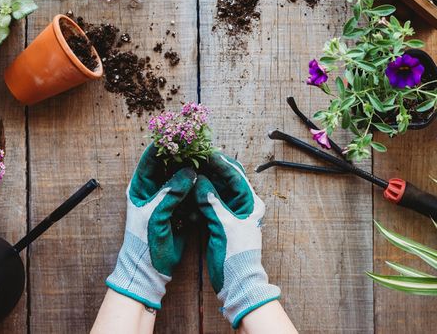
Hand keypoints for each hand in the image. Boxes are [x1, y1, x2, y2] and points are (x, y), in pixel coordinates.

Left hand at [106, 145, 196, 309]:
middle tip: (200, 145)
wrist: (150, 270)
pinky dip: (198, 188)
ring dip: (193, 171)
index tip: (180, 134)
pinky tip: (209, 182)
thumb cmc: (145, 242)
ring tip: (209, 160)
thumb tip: (189, 171)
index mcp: (140, 187)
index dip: (164, 145)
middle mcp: (153, 189)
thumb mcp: (156, 214)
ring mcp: (166, 199)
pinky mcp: (178, 209)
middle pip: (169, 165)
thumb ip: (172, 192)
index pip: (151, 159)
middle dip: (184, 156)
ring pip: (181, 178)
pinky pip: (189, 193)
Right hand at [195, 152, 279, 327]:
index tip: (203, 152)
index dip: (219, 162)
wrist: (238, 284)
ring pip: (215, 191)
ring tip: (186, 170)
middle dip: (209, 169)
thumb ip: (212, 202)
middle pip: (225, 180)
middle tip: (192, 158)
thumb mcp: (224, 227)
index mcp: (250, 203)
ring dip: (202, 182)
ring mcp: (231, 214)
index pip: (235, 175)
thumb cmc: (236, 257)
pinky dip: (199, 198)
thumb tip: (199, 180)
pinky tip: (186, 191)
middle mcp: (243, 205)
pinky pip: (209, 204)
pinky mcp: (221, 222)